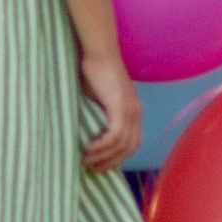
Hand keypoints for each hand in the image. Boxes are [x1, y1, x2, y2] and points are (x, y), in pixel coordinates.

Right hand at [78, 54, 141, 173]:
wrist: (98, 52)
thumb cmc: (93, 71)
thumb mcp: (98, 99)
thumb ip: (98, 116)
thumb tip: (87, 134)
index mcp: (134, 111)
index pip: (132, 143)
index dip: (118, 158)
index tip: (101, 165)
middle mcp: (136, 112)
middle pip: (130, 149)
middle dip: (111, 163)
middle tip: (92, 169)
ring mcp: (130, 110)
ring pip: (121, 145)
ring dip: (103, 157)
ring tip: (85, 161)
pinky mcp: (120, 108)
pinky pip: (114, 136)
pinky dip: (102, 146)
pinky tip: (88, 149)